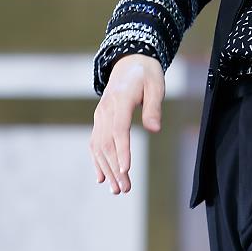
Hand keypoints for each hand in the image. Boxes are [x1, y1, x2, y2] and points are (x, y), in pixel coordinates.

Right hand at [89, 54, 164, 194]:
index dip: (121, 150)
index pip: (119, 129)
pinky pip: (95, 142)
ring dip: (106, 169)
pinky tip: (102, 178)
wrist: (130, 60)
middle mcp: (105, 109)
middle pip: (107, 143)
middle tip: (125, 189)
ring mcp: (100, 115)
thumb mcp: (156, 85)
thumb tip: (154, 129)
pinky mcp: (99, 119)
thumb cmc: (147, 74)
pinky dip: (97, 161)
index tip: (125, 170)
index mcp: (120, 100)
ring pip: (99, 146)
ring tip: (116, 190)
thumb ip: (154, 107)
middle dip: (115, 168)